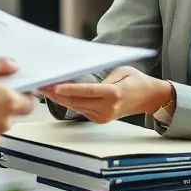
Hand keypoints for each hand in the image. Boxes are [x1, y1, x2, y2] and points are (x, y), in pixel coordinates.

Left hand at [38, 66, 172, 123]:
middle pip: (76, 101)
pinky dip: (67, 101)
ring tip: (44, 88)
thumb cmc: (136, 81)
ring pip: (75, 107)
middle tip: (41, 85)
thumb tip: (80, 78)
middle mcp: (107, 108)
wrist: (148, 98)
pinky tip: (57, 94)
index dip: (69, 89)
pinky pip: (79, 109)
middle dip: (56, 94)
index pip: (87, 91)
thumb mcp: (121, 71)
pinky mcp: (99, 119)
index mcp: (114, 94)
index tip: (54, 86)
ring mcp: (102, 116)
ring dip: (58, 98)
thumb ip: (101, 77)